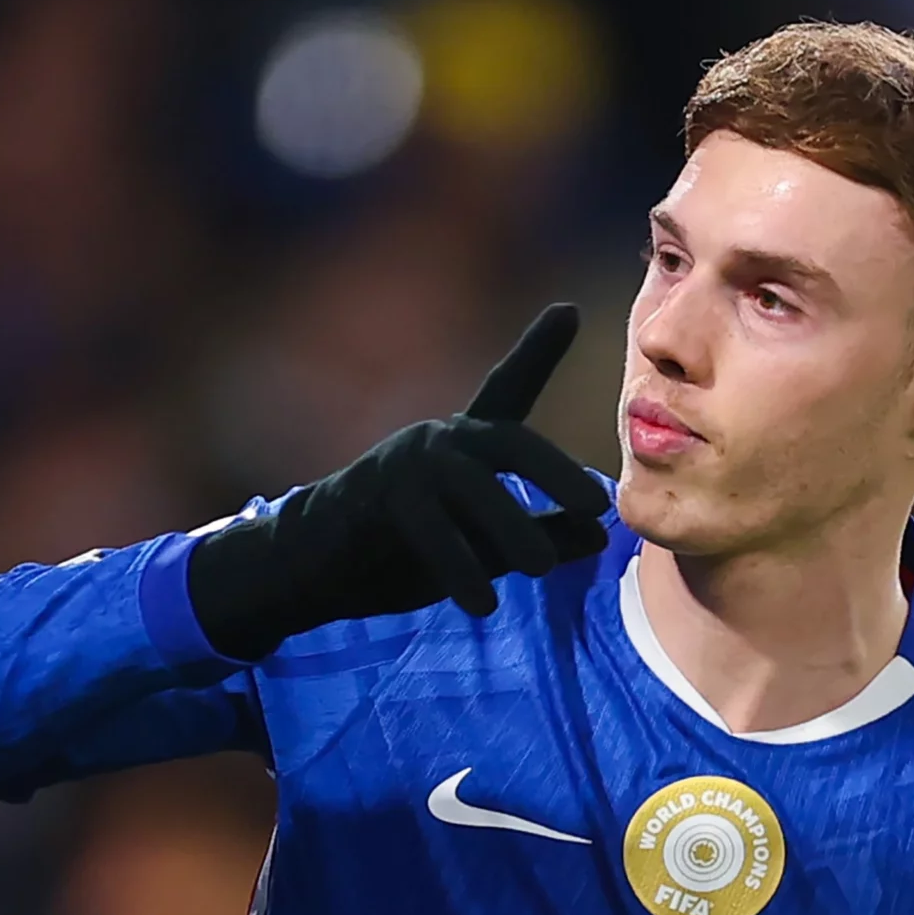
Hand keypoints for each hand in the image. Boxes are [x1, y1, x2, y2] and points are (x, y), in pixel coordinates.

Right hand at [188, 303, 611, 659]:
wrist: (313, 565)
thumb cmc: (403, 547)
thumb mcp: (483, 543)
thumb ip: (539, 532)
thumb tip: (600, 533)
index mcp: (465, 441)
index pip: (507, 389)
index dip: (537, 351)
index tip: (567, 311)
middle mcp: (439, 441)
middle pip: (508, 443)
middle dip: (553, 471)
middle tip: (594, 506)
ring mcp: (406, 466)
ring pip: (473, 488)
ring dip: (511, 527)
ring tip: (541, 567)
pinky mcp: (377, 500)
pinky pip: (430, 532)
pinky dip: (460, 568)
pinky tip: (483, 603)